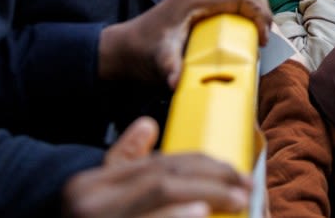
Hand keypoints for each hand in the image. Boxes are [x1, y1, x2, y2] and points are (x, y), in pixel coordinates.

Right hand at [63, 116, 251, 217]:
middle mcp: (89, 204)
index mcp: (89, 185)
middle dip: (210, 181)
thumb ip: (121, 162)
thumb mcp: (95, 194)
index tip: (235, 171)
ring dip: (200, 199)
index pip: (157, 166)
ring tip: (235, 199)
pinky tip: (199, 216)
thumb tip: (146, 126)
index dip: (201, 165)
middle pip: (162, 180)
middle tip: (245, 186)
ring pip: (157, 199)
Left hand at [99, 0, 271, 88]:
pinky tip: (245, 19)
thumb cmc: (141, 54)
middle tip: (266, 35)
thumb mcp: (158, 62)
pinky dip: (242, 0)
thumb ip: (170, 69)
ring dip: (253, 2)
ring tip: (260, 27)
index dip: (258, 14)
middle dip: (261, 8)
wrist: (122, 48)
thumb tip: (176, 84)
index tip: (261, 39)